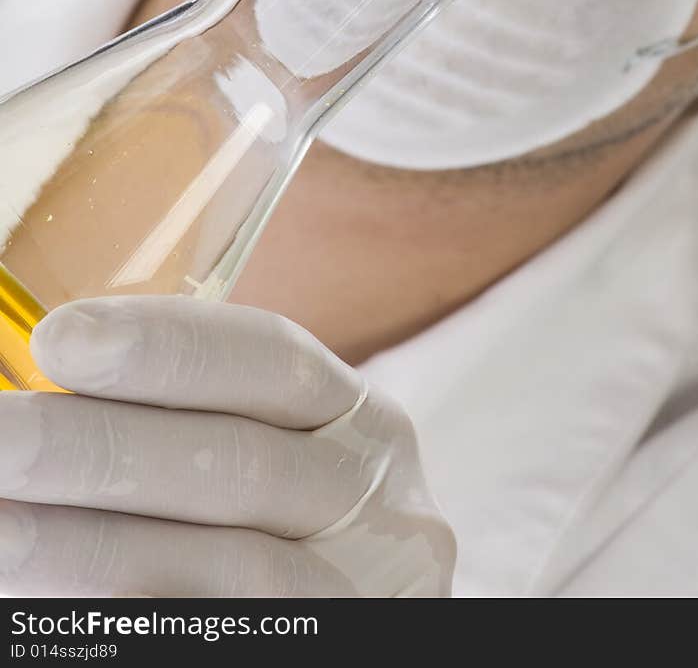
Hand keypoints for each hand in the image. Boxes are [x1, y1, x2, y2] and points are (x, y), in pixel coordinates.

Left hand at [0, 296, 453, 596]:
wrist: (307, 621)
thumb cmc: (256, 539)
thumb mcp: (248, 469)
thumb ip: (166, 431)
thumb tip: (35, 406)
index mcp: (363, 425)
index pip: (274, 360)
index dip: (168, 346)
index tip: (61, 338)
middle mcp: (383, 504)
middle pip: (243, 463)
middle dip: (108, 449)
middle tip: (4, 441)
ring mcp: (371, 595)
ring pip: (233, 569)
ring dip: (97, 550)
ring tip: (2, 534)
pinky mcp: (346, 651)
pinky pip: (224, 639)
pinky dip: (131, 623)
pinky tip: (55, 611)